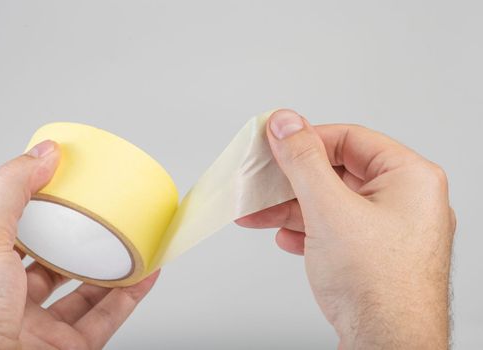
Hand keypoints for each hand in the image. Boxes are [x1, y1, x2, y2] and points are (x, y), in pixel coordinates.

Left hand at [0, 140, 158, 349]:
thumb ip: (12, 193)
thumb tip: (43, 152)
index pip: (21, 240)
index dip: (44, 216)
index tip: (69, 194)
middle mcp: (16, 305)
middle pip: (58, 267)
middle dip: (82, 243)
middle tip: (104, 219)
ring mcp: (46, 329)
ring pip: (88, 293)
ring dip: (113, 268)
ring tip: (133, 242)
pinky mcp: (74, 348)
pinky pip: (110, 317)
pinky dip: (133, 295)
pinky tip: (146, 273)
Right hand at [237, 109, 454, 348]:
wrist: (386, 345)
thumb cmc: (377, 285)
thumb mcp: (328, 209)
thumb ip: (303, 161)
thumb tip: (285, 122)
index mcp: (410, 177)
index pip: (350, 139)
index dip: (308, 139)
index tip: (276, 142)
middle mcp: (407, 200)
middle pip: (338, 172)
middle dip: (293, 182)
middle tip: (263, 180)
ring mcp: (392, 229)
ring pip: (334, 203)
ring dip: (293, 208)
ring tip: (260, 214)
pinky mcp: (377, 253)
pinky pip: (338, 228)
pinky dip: (310, 230)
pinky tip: (287, 239)